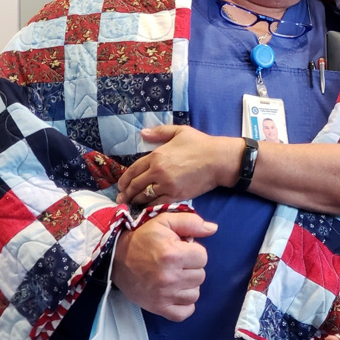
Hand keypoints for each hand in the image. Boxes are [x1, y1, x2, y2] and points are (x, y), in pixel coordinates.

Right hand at [111, 212, 216, 320]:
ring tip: (176, 276)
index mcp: (172, 255)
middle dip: (191, 267)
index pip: (203, 257)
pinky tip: (176, 292)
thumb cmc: (143, 238)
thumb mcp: (164, 222)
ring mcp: (164, 295)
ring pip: (195, 294)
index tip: (182, 250)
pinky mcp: (158, 308)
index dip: (194, 251)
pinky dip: (184, 304)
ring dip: (189, 285)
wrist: (117, 259)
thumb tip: (213, 228)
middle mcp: (169, 277)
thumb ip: (191, 222)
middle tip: (177, 263)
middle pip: (200, 275)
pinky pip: (185, 312)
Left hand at [116, 125, 233, 204]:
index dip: (124, 179)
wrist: (218, 160)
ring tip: (131, 203)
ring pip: (144, 196)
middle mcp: (158, 171)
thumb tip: (142, 133)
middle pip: (136, 185)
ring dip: (136, 200)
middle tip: (121, 198)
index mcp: (156, 156)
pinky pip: (156, 203)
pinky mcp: (176, 195)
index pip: (133, 170)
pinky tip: (146, 207)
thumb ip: (159, 132)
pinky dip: (149, 206)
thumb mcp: (180, 131)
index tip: (121, 185)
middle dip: (126, 192)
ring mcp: (166, 185)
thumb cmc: (200, 144)